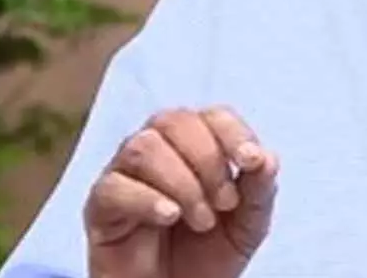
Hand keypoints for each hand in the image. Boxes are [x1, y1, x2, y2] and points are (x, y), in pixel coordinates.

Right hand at [84, 106, 279, 277]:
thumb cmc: (209, 253)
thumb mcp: (248, 224)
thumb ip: (259, 190)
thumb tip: (266, 157)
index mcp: (195, 144)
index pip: (213, 115)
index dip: (234, 133)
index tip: (250, 162)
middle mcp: (157, 149)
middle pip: (174, 121)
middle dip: (208, 160)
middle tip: (225, 203)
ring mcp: (124, 174)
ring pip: (144, 147)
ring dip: (182, 183)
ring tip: (201, 220)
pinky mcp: (100, 205)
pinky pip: (115, 186)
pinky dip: (148, 199)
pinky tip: (170, 217)